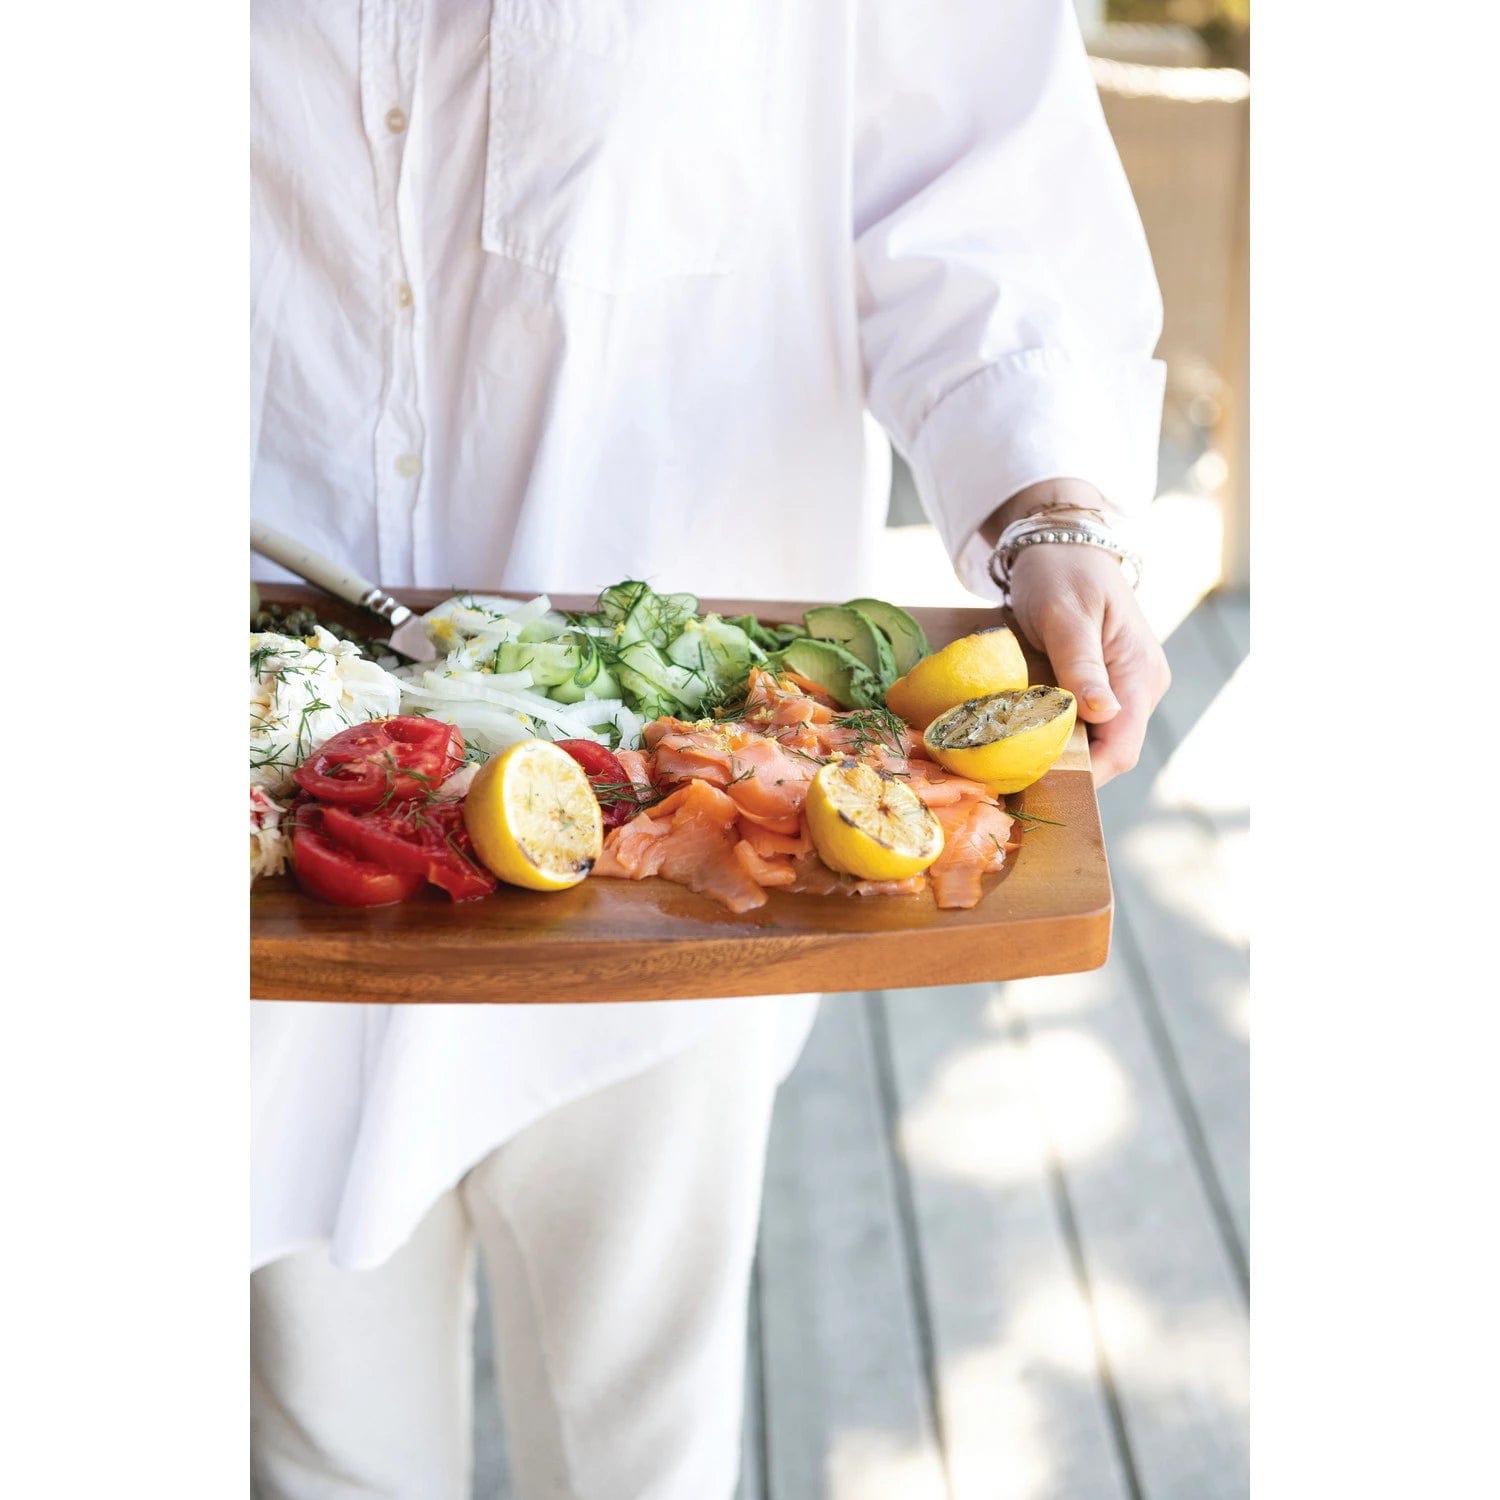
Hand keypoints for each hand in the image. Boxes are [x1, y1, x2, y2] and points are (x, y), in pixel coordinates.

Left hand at [1006, 542, 1169, 785]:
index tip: (1038, 783)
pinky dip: (1052, 729)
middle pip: (1106, 751)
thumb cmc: (1061, 572)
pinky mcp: (1100, 683)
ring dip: (1055, 749)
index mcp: (1140, 675)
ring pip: (1091, 739)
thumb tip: (1104, 712)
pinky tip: (1019, 730)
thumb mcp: (1065, 616)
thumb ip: (1081, 665)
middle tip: (1012, 775)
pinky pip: (1079, 720)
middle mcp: (1138, 688)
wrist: (1057, 542)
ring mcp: (1121, 686)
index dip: (1085, 774)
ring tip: (1011, 756)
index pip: (1122, 749)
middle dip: (1064, 766)